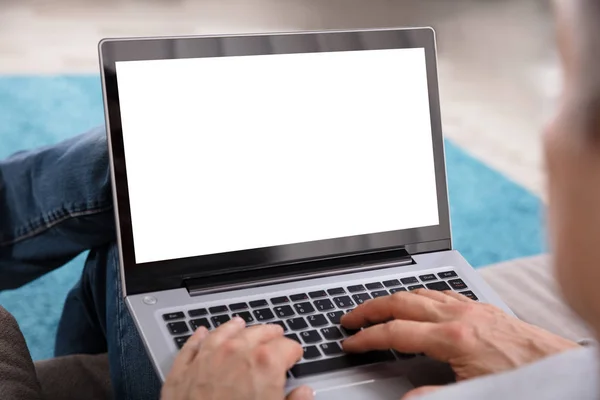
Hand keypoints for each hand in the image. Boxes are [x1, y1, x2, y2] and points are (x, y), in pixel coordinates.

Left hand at [161, 317, 313, 399]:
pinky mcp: (182, 372)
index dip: (293, 353)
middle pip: (257, 333)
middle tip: (275, 336)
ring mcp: (206, 360)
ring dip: (234, 328)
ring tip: (240, 324)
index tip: (294, 357)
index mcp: (264, 364)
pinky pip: (192, 347)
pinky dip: (199, 338)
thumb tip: (304, 394)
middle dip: (269, 335)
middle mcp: (234, 354)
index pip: (287, 346)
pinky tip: (202, 333)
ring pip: (223, 333)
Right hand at [341, 290, 577, 396]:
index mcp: (452, 338)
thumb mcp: (473, 394)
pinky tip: (418, 301)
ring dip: (392, 298)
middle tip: (350, 317)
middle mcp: (458, 316)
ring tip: (376, 307)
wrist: (559, 367)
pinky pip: (442, 292)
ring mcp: (470, 308)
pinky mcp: (481, 307)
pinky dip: (420, 295)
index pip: (395, 334)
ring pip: (419, 293)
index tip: (350, 343)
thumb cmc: (521, 379)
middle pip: (401, 303)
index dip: (366, 339)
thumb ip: (434, 396)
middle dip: (370, 309)